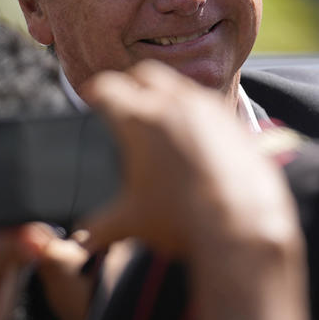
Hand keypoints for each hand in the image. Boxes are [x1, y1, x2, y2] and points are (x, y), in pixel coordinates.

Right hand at [81, 61, 299, 257]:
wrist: (242, 227)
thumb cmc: (183, 223)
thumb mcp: (131, 223)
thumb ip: (97, 228)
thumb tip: (77, 244)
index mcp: (139, 120)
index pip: (106, 87)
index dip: (95, 92)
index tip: (92, 100)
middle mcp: (172, 104)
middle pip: (144, 74)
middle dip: (131, 84)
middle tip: (124, 103)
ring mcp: (206, 108)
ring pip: (178, 85)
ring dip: (165, 95)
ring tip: (158, 119)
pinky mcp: (232, 121)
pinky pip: (206, 103)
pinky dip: (193, 111)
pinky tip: (191, 136)